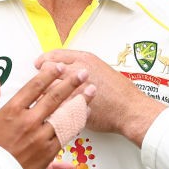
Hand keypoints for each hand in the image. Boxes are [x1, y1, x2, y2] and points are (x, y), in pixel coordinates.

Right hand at [0, 63, 94, 168]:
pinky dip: (76, 122)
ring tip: (91, 91)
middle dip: (71, 83)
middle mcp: (28, 121)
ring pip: (64, 115)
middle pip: (54, 97)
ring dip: (79, 101)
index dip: (49, 75)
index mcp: (12, 111)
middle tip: (83, 73)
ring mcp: (39, 137)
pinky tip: (84, 114)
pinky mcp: (47, 152)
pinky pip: (65, 134)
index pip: (34, 87)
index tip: (59, 66)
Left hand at [35, 49, 164, 145]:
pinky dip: (50, 110)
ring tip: (43, 101)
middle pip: (48, 71)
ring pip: (48, 90)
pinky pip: (55, 107)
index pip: (55, 55)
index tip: (38, 64)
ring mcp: (75, 88)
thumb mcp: (101, 69)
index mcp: (85, 59)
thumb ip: (82, 68)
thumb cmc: (119, 91)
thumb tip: (68, 69)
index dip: (44, 60)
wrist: (130, 109)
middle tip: (39, 84)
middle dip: (41, 78)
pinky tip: (50, 112)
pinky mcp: (75, 105)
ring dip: (43, 96)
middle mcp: (78, 70)